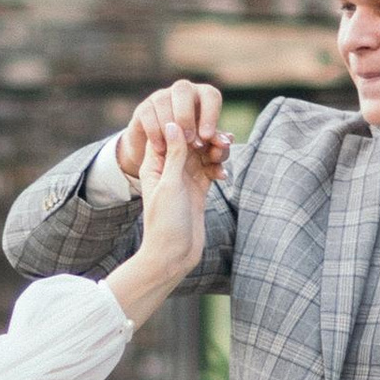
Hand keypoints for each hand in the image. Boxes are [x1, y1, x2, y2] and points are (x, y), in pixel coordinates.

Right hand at [116, 81, 230, 185]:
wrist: (162, 151)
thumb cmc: (191, 145)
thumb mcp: (206, 146)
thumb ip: (216, 144)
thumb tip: (227, 142)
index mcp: (202, 96)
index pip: (210, 95)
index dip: (210, 114)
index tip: (207, 137)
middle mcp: (182, 91)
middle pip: (183, 89)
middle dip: (186, 115)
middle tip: (189, 140)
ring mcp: (161, 97)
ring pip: (163, 100)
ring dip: (169, 124)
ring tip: (173, 147)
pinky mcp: (144, 108)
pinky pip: (147, 113)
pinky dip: (154, 131)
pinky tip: (161, 148)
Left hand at [133, 119, 211, 280]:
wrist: (173, 256)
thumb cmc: (165, 222)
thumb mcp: (170, 184)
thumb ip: (174, 154)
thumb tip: (173, 123)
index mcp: (154, 164)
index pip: (168, 134)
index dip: (186, 125)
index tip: (201, 123)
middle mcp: (169, 169)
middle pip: (190, 142)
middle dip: (207, 138)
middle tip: (222, 140)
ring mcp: (184, 180)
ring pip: (203, 155)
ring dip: (216, 152)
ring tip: (225, 153)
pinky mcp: (198, 191)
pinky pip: (211, 171)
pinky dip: (219, 168)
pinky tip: (224, 175)